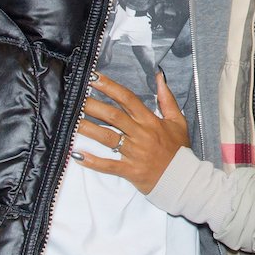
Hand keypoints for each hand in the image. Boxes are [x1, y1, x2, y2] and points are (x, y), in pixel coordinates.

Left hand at [76, 71, 189, 193]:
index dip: (110, 87)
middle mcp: (141, 134)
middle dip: (93, 105)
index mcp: (150, 121)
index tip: (94, 78)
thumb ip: (167, 98)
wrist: (183, 178)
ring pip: (108, 138)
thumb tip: (158, 76)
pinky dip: (93, 161)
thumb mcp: (178, 121)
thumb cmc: (179, 149)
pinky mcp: (130, 170)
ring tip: (71, 121)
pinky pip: (109, 165)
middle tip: (75, 97)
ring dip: (88, 129)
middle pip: (114, 116)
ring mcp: (134, 153)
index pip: (128, 99)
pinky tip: (78, 155)